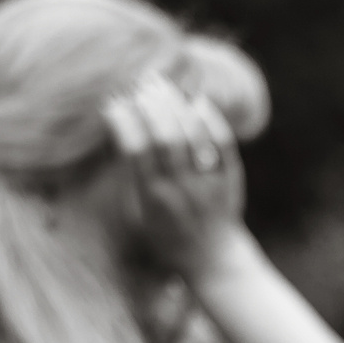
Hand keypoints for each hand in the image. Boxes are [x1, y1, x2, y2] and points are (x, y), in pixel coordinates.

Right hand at [102, 71, 245, 277]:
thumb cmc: (165, 234)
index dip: (124, 122)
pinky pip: (223, 145)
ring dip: (176, 106)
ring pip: (193, 137)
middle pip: (166, 139)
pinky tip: (197, 100)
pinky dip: (211, 120)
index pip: (137, 150)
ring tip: (162, 85)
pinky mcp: (229, 179)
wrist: (212, 257)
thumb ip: (129, 176)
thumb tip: (119, 131)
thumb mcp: (137, 213)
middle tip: (140, 85)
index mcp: (152, 197)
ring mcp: (208, 183)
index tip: (114, 102)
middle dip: (151, 107)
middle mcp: (182, 189)